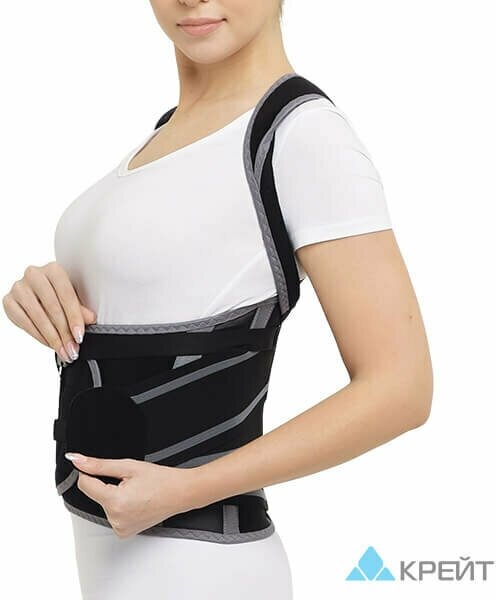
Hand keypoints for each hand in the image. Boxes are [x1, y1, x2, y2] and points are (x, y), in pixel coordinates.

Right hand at [2, 261, 96, 361]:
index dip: (74, 317)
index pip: (66, 295)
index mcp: (54, 270)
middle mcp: (34, 275)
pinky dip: (39, 336)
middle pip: (53, 307)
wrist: (35, 292)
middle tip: (72, 348)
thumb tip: (90, 318)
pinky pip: (25, 322)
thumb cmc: (56, 293)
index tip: (79, 335)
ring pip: (38, 317)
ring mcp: (19, 287)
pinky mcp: (9, 301)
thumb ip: (80, 308)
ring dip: (52, 337)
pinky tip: (49, 344)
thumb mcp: (72, 298)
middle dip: (64, 332)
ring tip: (62, 350)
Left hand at [66, 453, 197, 538]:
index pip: (85, 485)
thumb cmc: (160, 479)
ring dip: (113, 496)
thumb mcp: (128, 466)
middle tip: (129, 482)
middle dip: (107, 485)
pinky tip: (135, 502)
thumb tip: (76, 460)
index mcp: (115, 502)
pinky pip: (112, 515)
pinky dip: (119, 507)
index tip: (104, 469)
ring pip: (103, 505)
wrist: (180, 493)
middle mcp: (115, 519)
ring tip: (135, 492)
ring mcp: (120, 528)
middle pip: (95, 495)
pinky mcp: (124, 532)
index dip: (91, 473)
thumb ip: (98, 464)